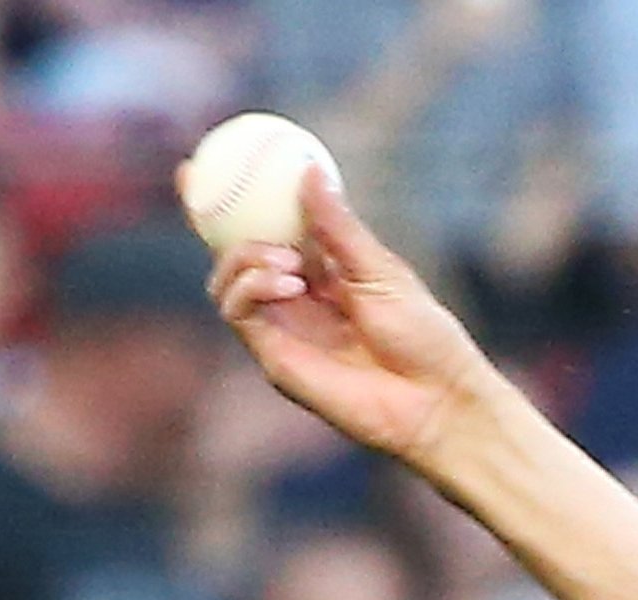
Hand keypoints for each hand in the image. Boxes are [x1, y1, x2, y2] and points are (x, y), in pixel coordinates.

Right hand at [194, 166, 493, 466]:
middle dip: (209, 215)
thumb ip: (339, 227)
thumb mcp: (380, 270)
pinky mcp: (276, 359)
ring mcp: (283, 329)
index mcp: (325, 272)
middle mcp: (297, 298)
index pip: (272, 228)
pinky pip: (238, 312)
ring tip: (288, 262)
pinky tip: (287, 282)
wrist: (437, 400)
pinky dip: (249, 287)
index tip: (214, 160)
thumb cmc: (424, 338)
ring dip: (243, 257)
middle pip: (234, 251)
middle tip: (200, 182)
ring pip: (227, 280)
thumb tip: (310, 170)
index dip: (238, 197)